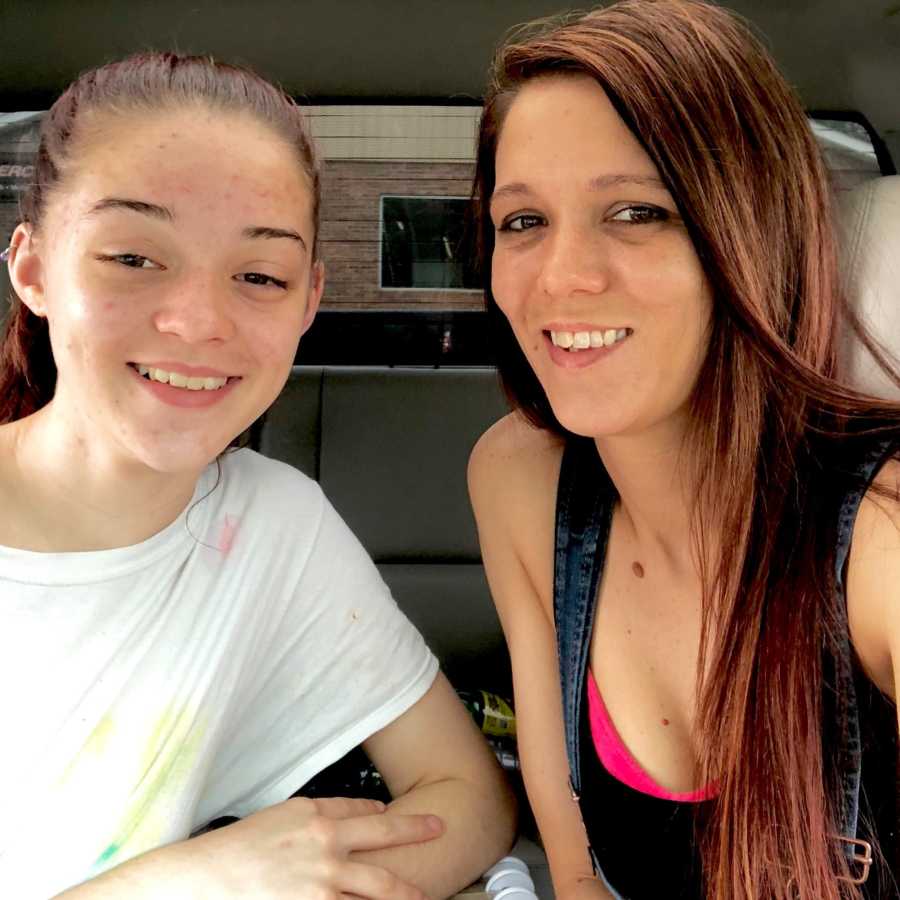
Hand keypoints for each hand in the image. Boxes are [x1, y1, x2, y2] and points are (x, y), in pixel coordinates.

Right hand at [185, 796, 442, 898]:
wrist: (206, 878)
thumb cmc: (241, 845)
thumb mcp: (285, 814)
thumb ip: (326, 810)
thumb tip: (365, 811)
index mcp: (319, 819)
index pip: (368, 814)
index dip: (394, 817)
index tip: (417, 819)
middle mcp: (328, 848)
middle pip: (385, 842)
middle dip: (416, 834)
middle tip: (441, 830)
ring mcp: (324, 884)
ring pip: (378, 888)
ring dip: (405, 891)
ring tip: (426, 895)